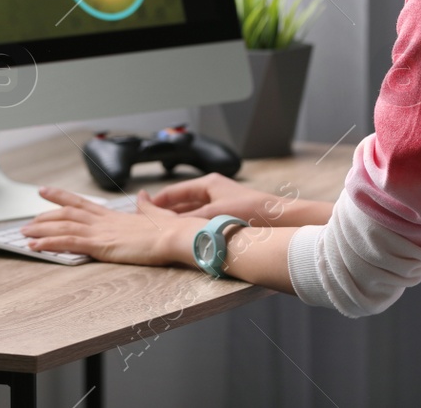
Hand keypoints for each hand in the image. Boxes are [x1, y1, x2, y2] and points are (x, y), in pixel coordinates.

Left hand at [20, 185, 204, 266]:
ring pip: (63, 226)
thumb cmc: (168, 229)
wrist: (174, 235)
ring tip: (24, 233)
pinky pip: (68, 243)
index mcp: (113, 216)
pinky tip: (35, 246)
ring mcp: (100, 231)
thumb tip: (143, 196)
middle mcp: (103, 221)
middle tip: (27, 219)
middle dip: (44, 216)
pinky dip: (49, 244)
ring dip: (41, 230)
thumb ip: (145, 207)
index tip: (45, 191)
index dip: (60, 197)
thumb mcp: (154, 214)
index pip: (80, 203)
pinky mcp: (101, 245)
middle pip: (66, 213)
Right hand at [146, 172, 308, 226]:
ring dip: (178, 220)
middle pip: (181, 202)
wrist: (279, 217)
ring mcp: (219, 201)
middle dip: (165, 212)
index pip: (174, 192)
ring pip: (191, 212)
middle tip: (148, 223)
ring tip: (162, 231)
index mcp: (207, 183)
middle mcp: (212, 190)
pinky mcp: (226, 213)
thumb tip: (169, 228)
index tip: (141, 211)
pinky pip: (201, 219)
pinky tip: (185, 236)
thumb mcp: (214, 215)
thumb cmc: (249, 211)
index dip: (157, 202)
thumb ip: (190, 221)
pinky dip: (191, 226)